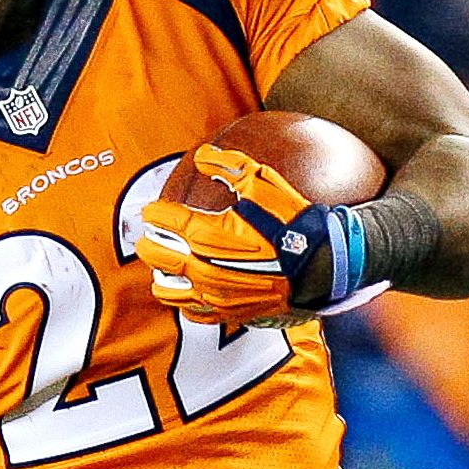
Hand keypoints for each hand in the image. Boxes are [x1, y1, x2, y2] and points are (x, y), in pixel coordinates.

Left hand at [135, 146, 361, 323]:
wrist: (320, 263)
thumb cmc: (291, 223)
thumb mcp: (263, 183)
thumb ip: (229, 167)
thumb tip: (203, 156)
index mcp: (206, 233)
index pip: (163, 221)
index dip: (154, 212)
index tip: (152, 210)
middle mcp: (202, 267)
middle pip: (155, 256)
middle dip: (148, 242)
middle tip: (149, 236)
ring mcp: (212, 293)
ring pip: (166, 289)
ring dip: (160, 275)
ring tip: (165, 266)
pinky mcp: (225, 312)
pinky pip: (191, 312)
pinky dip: (184, 301)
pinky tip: (189, 289)